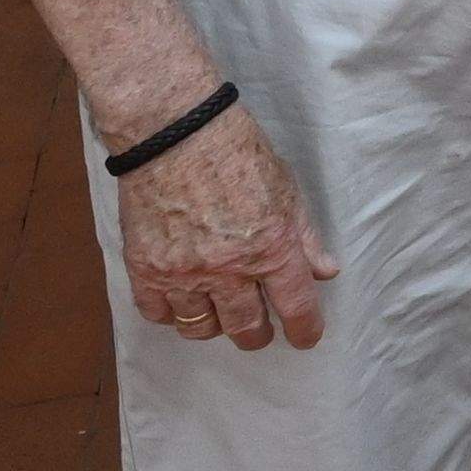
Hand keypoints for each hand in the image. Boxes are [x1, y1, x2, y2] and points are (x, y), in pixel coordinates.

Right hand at [113, 101, 337, 349]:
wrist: (174, 133)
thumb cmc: (236, 152)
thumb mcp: (286, 190)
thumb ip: (305, 238)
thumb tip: (325, 272)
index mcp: (271, 248)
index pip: (296, 306)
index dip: (305, 329)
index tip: (306, 337)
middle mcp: (229, 269)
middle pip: (246, 329)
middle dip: (258, 335)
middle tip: (259, 328)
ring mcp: (184, 273)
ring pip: (201, 328)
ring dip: (215, 325)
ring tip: (219, 311)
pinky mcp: (145, 269)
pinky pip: (158, 314)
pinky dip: (171, 313)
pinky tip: (180, 299)